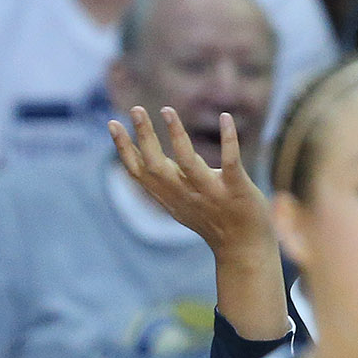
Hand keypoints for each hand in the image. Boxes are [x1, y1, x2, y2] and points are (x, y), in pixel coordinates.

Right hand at [111, 105, 270, 260]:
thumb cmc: (212, 221)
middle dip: (144, 136)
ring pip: (187, 161)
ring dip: (175, 135)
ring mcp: (210, 193)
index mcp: (169, 196)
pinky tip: (225, 117)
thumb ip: (163, 184)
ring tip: (167, 110)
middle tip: (136, 108)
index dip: (124, 148)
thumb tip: (142, 160)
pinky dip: (228, 138)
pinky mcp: (236, 190)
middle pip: (156, 165)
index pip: (139, 172)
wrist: (243, 249)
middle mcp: (185, 194)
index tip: (113, 123)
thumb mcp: (179, 205)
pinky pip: (230, 161)